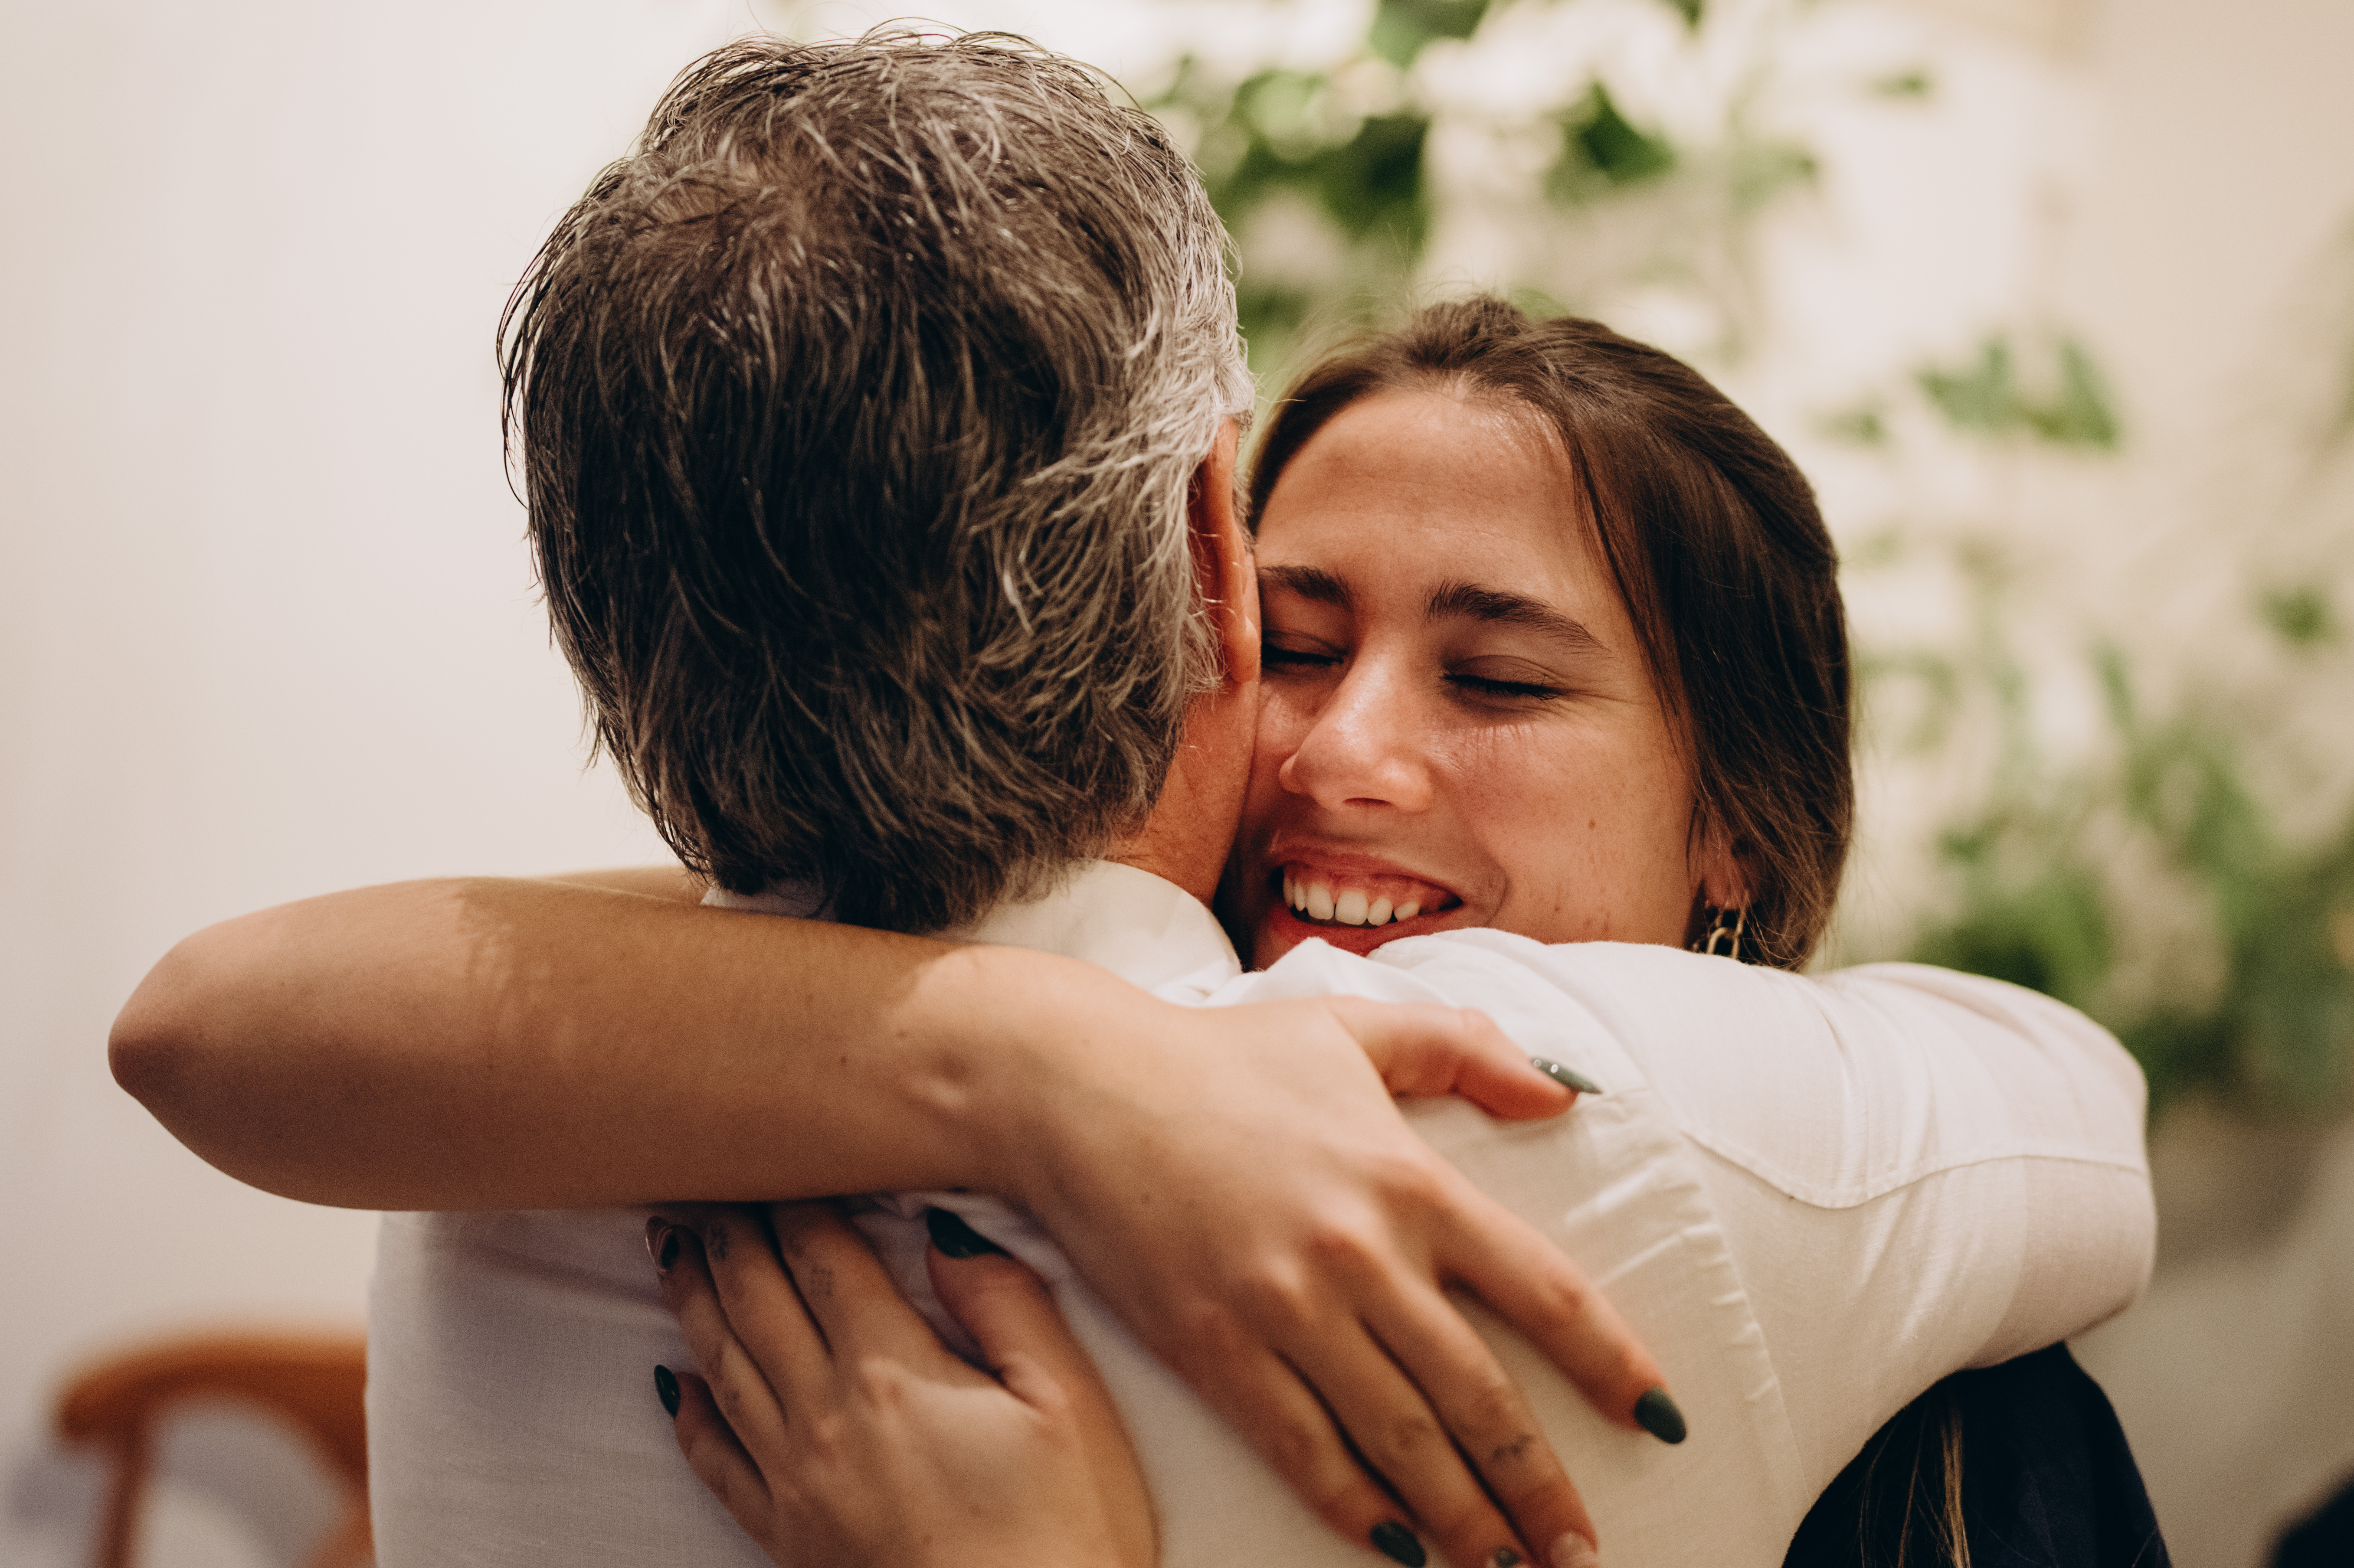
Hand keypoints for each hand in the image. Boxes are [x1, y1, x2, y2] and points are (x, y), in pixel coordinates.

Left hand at [652, 1202, 1155, 1567]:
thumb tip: (949, 1228)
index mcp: (893, 1372)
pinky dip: (688, 1412)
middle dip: (728, 1232)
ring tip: (672, 1247)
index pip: (825, 1257)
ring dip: (694, 1298)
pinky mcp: (787, 1539)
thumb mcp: (1070, 1406)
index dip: (799, 1199)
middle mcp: (826, 1418)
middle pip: (756, 1298)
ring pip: (722, 1365)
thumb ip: (1008, 1305)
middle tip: (702, 1181)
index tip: (780, 1154)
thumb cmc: (1066, 1537)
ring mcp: (796, 1483)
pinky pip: (716, 1462)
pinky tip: (675, 1381)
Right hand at [993, 992, 1645, 1567]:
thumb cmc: (1219, 1056)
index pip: (1543, 1291)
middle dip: (1540, 1487)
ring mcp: (1285, 1309)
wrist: (1076, 1088)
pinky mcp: (1215, 1349)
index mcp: (1408, 1179)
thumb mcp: (1354, 1027)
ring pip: (1400, 1441)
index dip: (1612, 1363)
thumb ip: (1467, 1048)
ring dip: (1463, 1520)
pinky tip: (1396, 1548)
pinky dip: (1354, 1508)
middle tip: (1581, 1551)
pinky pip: (1301, 1448)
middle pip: (1479, 1396)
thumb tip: (1565, 1093)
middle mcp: (1361, 1255)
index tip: (1660, 1419)